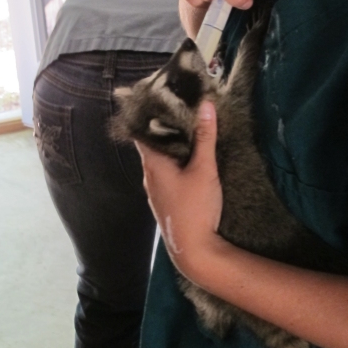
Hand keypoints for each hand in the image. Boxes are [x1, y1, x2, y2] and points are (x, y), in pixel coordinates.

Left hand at [135, 101, 222, 275]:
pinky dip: (174, 160)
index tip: (159, 97)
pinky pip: (165, 172)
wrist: (193, 250)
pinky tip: (189, 156)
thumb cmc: (194, 208)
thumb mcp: (204, 169)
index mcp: (152, 164)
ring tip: (186, 126)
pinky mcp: (165, 199)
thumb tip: (206, 105)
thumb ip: (205, 137)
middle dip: (164, 126)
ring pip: (159, 159)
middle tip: (179, 106)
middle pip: (151, 143)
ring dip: (170, 144)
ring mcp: (155, 189)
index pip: (141, 131)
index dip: (148, 113)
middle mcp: (148, 175)